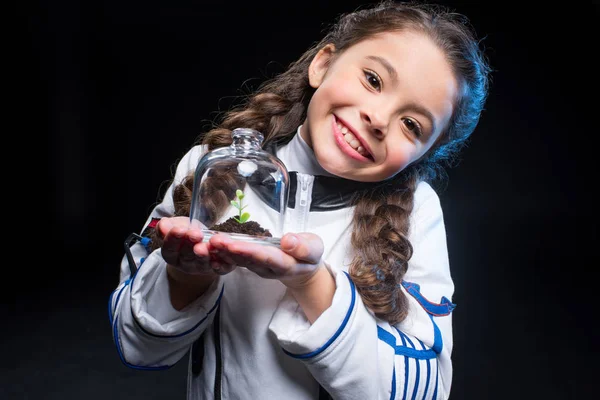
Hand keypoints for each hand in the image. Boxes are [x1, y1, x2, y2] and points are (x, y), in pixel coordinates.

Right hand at [156, 216, 235, 276]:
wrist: (202, 242)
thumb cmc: (187, 232)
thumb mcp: (175, 225)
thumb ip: (167, 226)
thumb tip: (162, 225)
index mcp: (172, 254)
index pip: (170, 248)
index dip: (174, 239)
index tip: (180, 229)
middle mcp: (185, 264)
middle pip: (187, 255)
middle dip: (192, 244)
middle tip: (196, 234)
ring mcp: (201, 268)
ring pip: (203, 263)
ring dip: (206, 254)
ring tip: (208, 244)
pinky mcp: (217, 269)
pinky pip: (220, 269)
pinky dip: (221, 265)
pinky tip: (220, 259)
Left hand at [208, 232, 324, 288]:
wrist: (303, 268)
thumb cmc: (309, 254)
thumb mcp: (314, 248)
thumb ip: (304, 247)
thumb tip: (288, 240)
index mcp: (285, 264)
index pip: (267, 258)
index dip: (250, 252)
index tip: (235, 246)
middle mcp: (267, 268)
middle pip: (247, 260)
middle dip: (230, 251)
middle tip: (214, 241)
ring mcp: (257, 267)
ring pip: (238, 260)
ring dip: (222, 252)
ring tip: (208, 241)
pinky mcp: (250, 263)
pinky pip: (234, 259)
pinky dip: (221, 253)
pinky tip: (209, 245)